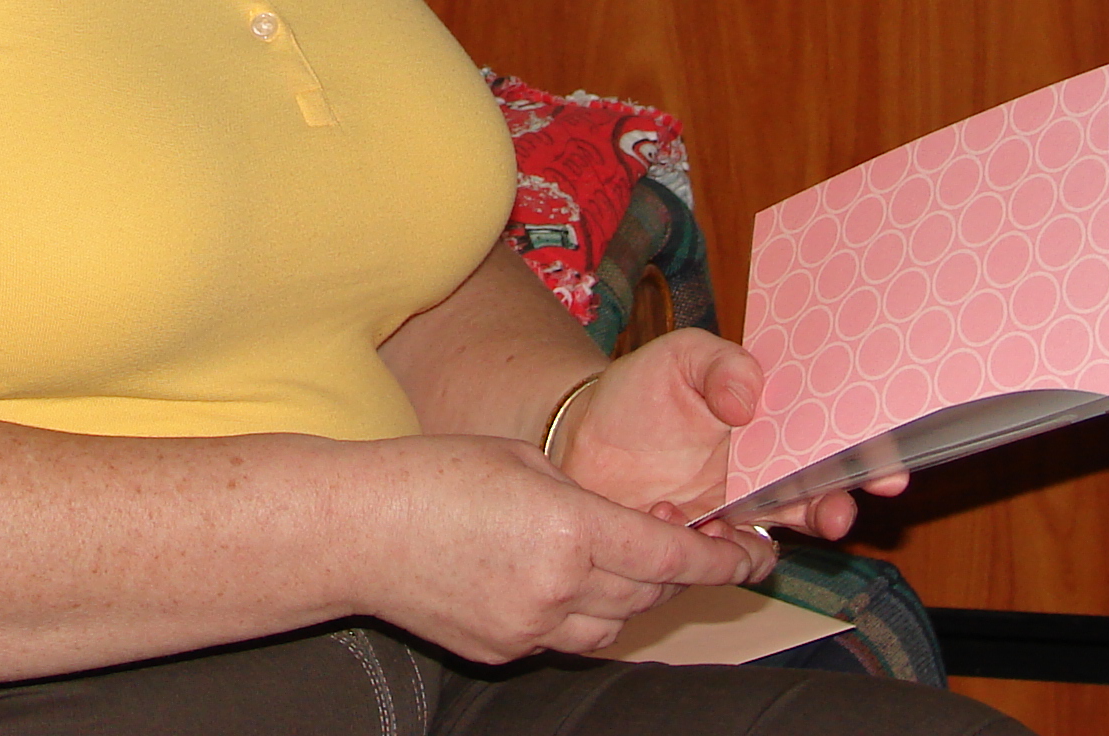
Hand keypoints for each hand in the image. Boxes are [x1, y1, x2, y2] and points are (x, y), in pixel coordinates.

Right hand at [353, 433, 762, 662]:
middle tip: (695, 545)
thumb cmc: (432, 474)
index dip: (720, 557)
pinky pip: (566, 636)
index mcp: (571, 527)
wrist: (355, 529)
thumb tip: (621, 523)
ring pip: (614, 623)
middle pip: (649, 590)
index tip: (752, 556)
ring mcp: (531, 626)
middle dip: (677, 569)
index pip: (670, 552)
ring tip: (621, 560)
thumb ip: (582, 495)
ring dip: (631, 595)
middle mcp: (560, 586)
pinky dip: (579, 611)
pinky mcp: (504, 650)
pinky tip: (556, 579)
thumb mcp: (522, 459)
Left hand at [554, 330, 905, 544]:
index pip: (834, 441)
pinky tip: (679, 521)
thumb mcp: (681, 357)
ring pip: (778, 539)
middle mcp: (767, 475)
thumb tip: (748, 399)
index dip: (868, 456)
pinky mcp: (702, 544)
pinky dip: (715, 552)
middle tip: (835, 514)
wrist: (580, 438)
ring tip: (731, 517)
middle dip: (837, 509)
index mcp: (776, 425)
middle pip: (820, 498)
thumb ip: (721, 365)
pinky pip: (726, 561)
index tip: (887, 470)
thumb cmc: (640, 392)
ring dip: (768, 540)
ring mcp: (736, 514)